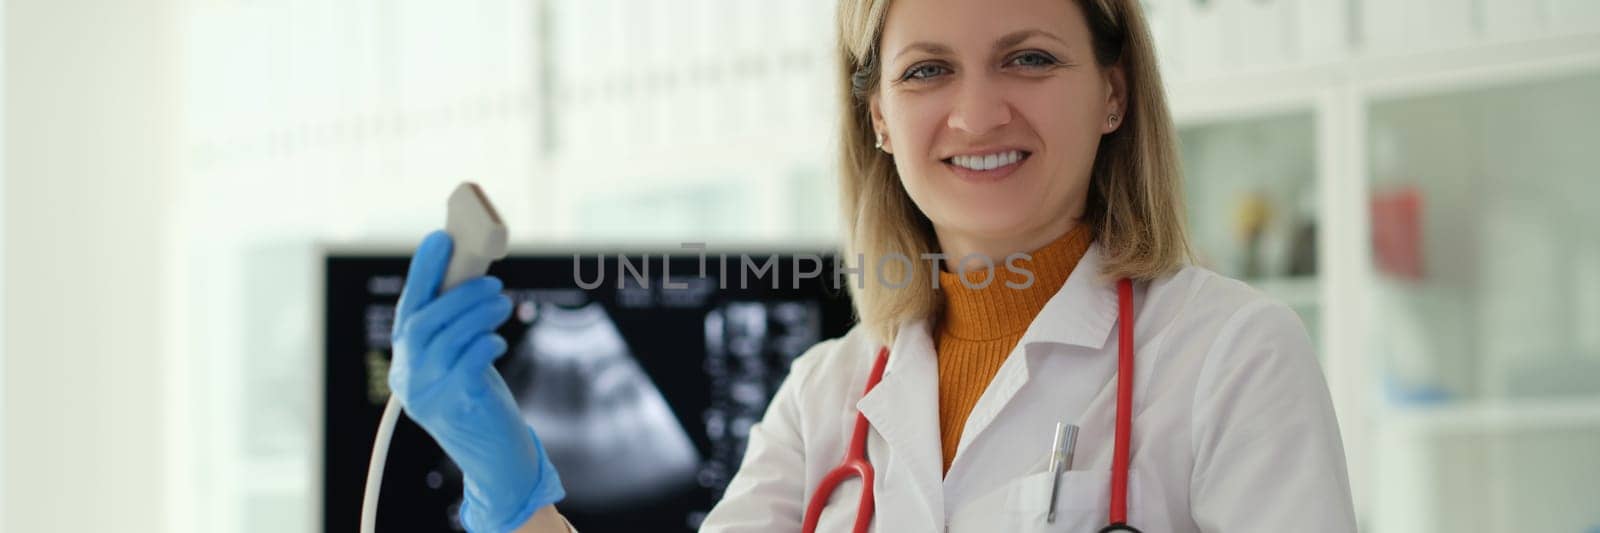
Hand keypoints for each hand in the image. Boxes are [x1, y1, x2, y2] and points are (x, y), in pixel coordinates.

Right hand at [389, 230, 564, 532]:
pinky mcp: (454, 407)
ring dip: (477, 314)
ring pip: (447, 340)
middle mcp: (408, 378)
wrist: (494, 455)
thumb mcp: (461, 358)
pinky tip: (497, 340)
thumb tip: (474, 273)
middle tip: (491, 281)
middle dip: (459, 295)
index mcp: (404, 361)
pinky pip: (467, 364)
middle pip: (424, 322)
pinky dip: (484, 344)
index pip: (408, 308)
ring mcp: (427, 395)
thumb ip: (458, 325)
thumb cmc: (480, 397)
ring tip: (501, 305)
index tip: (440, 238)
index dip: (423, 272)